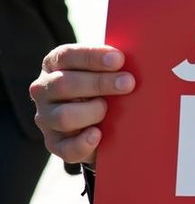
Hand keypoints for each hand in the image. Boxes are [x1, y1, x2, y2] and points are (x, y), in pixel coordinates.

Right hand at [30, 44, 134, 166]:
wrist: (100, 122)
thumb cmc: (104, 86)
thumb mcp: (104, 70)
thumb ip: (113, 65)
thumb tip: (140, 58)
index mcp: (55, 64)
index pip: (67, 56)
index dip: (92, 57)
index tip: (119, 59)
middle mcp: (44, 89)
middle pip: (64, 84)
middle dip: (100, 83)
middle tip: (128, 83)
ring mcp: (46, 117)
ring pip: (64, 116)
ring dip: (92, 112)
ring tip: (109, 110)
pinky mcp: (54, 143)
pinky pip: (66, 147)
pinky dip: (83, 143)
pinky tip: (98, 134)